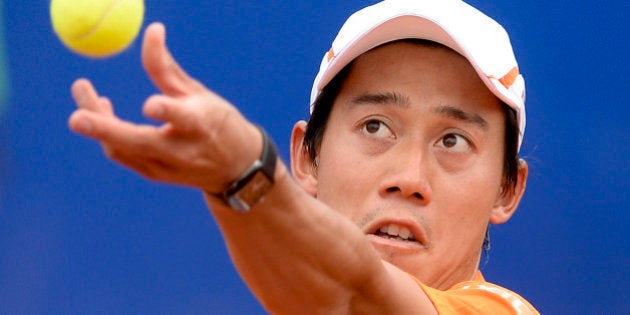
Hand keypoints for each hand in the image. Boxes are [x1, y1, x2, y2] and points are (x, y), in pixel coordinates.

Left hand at [68, 22, 261, 193]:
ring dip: (97, 123)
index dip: (166, 112)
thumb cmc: (217, 122)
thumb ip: (167, 67)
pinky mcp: (155, 175)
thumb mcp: (198, 93)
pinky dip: (107, 134)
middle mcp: (183, 151)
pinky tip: (102, 111)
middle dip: (105, 130)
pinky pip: (122, 154)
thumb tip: (152, 31)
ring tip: (83, 89)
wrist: (235, 169)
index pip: (183, 120)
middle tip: (76, 118)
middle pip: (139, 142)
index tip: (149, 104)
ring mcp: (167, 168)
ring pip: (122, 150)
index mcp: (201, 125)